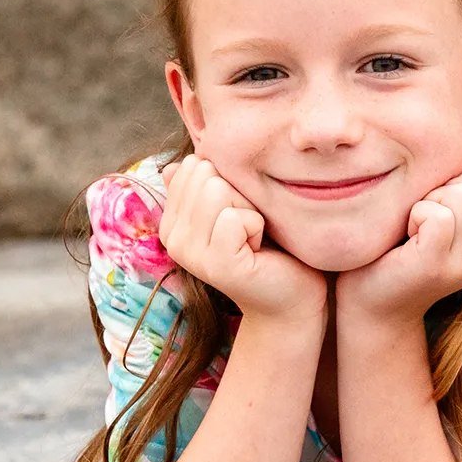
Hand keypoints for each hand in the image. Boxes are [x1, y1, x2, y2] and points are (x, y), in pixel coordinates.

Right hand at [159, 155, 326, 322]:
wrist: (290, 297)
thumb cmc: (267, 248)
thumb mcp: (233, 208)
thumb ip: (203, 187)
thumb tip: (174, 164)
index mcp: (172, 221)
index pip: (193, 165)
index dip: (228, 181)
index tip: (238, 215)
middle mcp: (173, 238)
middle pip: (206, 174)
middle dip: (239, 194)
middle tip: (247, 228)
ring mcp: (191, 253)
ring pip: (218, 191)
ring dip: (249, 210)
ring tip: (252, 238)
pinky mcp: (216, 264)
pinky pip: (235, 218)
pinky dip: (257, 227)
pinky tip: (257, 249)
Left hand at [338, 164, 461, 323]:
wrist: (376, 305)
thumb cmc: (403, 250)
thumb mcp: (448, 218)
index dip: (461, 180)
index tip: (440, 208)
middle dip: (444, 188)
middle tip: (423, 220)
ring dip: (428, 201)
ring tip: (416, 229)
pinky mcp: (439, 264)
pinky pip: (438, 215)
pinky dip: (416, 215)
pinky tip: (408, 235)